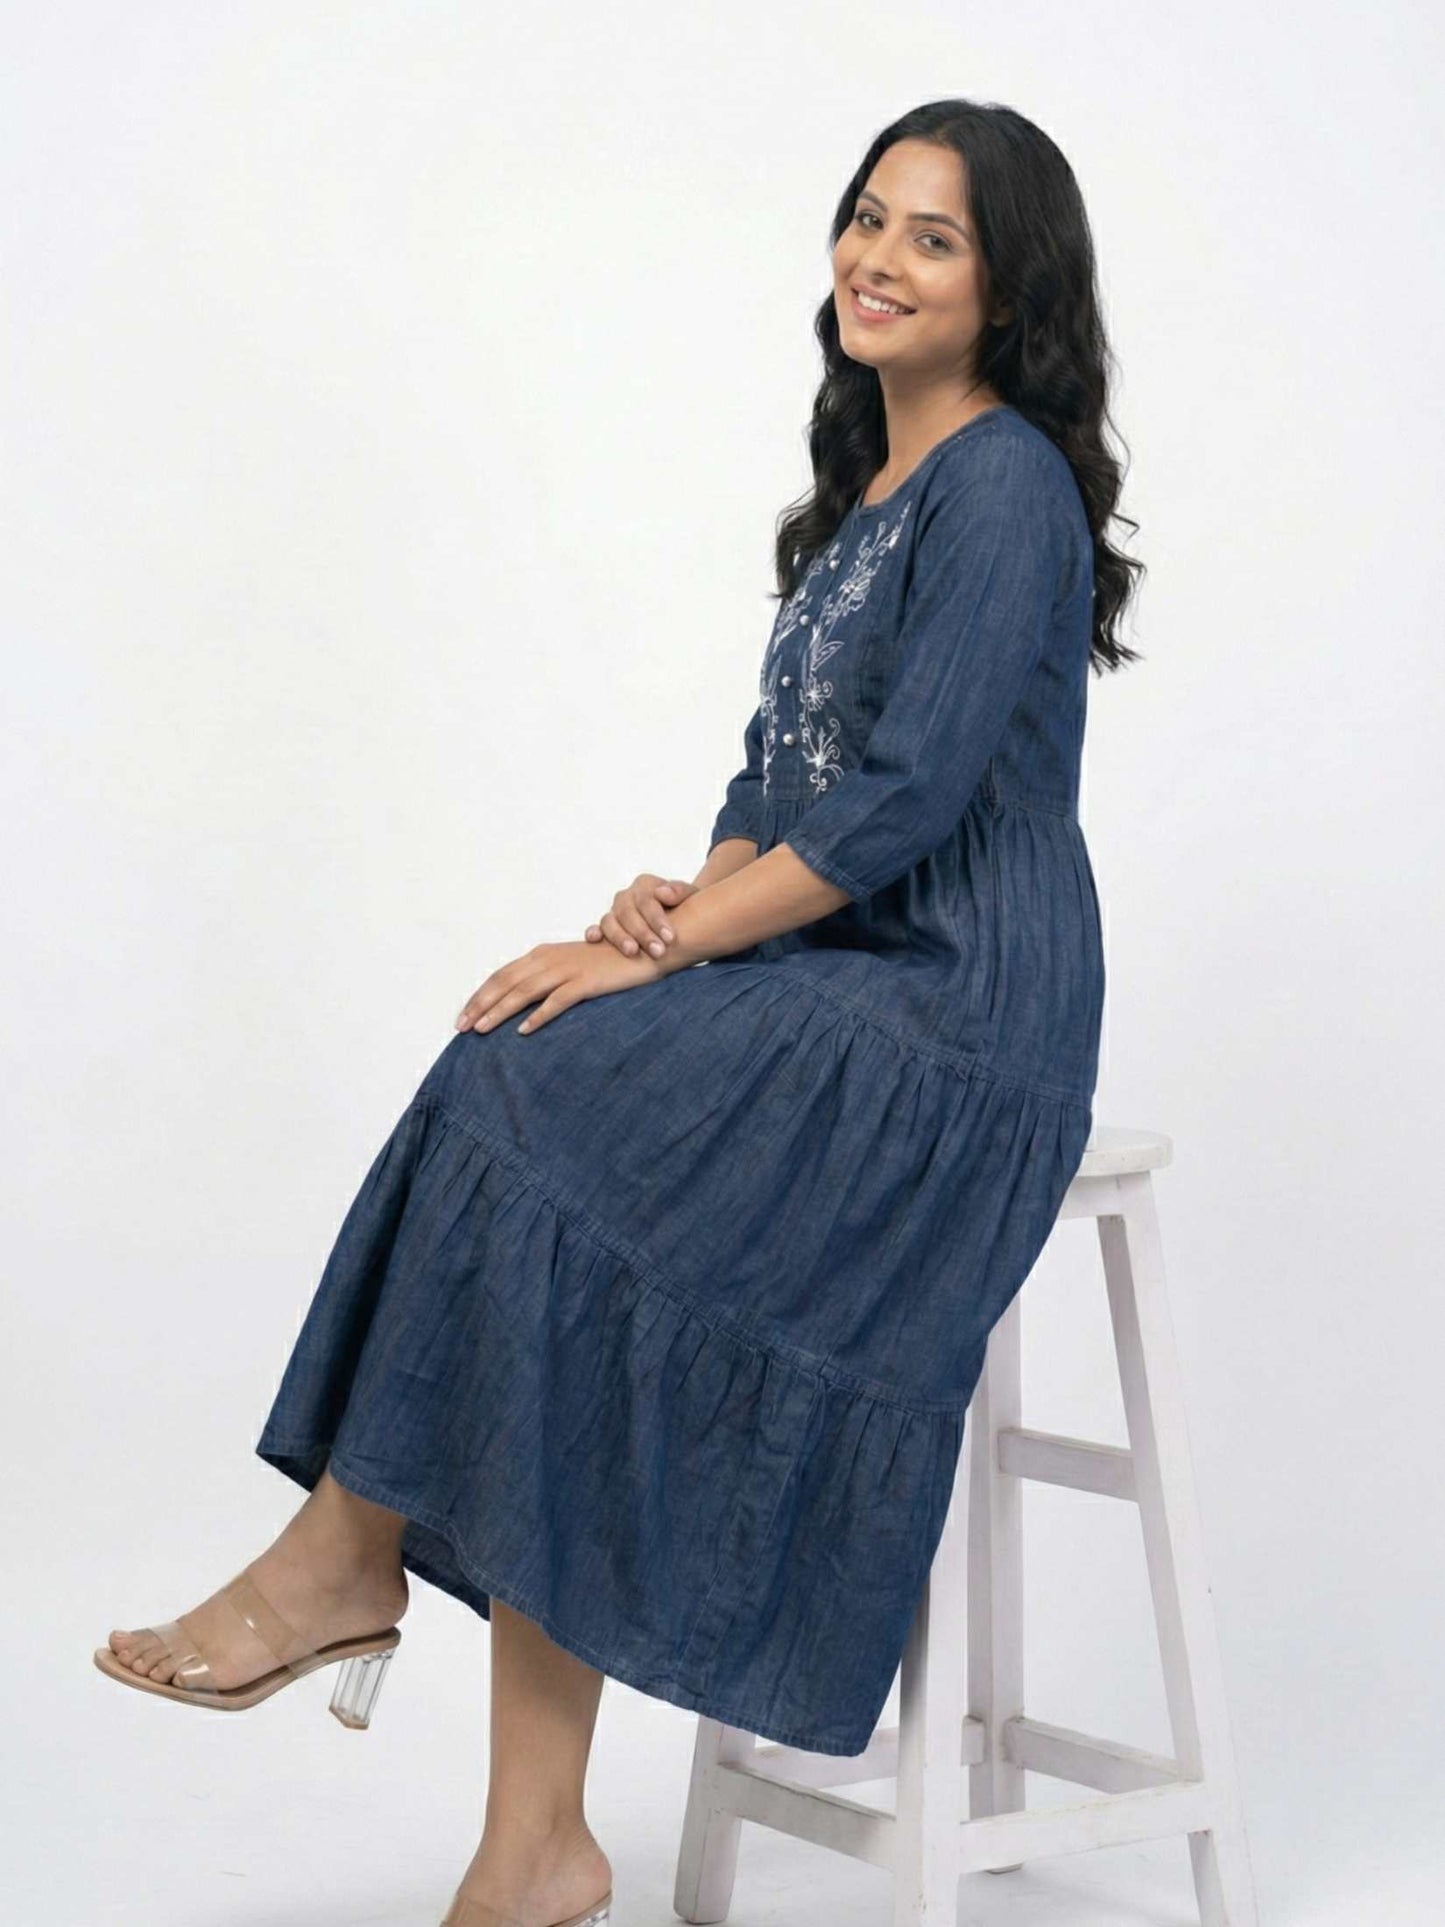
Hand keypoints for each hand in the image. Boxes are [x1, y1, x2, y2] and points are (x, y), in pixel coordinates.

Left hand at [454, 937, 679, 1037]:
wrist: (643, 949)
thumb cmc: (607, 962)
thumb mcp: (571, 966)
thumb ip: (547, 978)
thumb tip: (522, 1000)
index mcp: (542, 954)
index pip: (501, 975)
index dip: (479, 995)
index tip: (462, 1016)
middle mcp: (549, 959)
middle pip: (505, 983)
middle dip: (480, 1005)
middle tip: (460, 1027)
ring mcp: (567, 970)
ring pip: (524, 992)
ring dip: (500, 1012)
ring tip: (481, 1030)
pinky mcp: (586, 982)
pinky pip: (557, 1001)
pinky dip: (538, 1016)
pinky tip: (523, 1031)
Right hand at [585, 874, 697, 960]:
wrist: (677, 917)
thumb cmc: (685, 907)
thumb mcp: (691, 896)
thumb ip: (680, 891)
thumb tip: (663, 893)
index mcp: (645, 884)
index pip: (648, 901)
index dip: (658, 919)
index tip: (670, 938)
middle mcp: (627, 896)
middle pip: (628, 913)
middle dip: (643, 934)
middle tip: (658, 952)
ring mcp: (614, 911)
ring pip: (610, 921)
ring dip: (620, 937)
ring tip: (633, 952)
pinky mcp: (607, 926)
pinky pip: (597, 927)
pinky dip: (593, 932)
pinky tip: (594, 939)